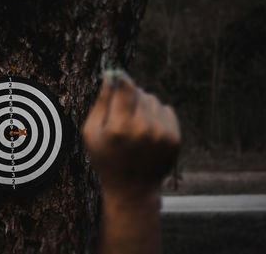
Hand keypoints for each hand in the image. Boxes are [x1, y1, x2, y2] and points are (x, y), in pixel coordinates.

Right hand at [83, 74, 179, 196]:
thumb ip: (100, 104)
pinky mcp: (175, 137)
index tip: (116, 75)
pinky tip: (147, 132)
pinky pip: (165, 109)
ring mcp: (162, 134)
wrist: (133, 189)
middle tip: (121, 116)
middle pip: (138, 92)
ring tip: (134, 126)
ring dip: (143, 106)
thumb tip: (111, 76)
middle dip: (129, 97)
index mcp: (119, 128)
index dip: (120, 78)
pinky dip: (156, 115)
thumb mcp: (91, 134)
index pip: (125, 87)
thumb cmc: (106, 159)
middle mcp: (143, 129)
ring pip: (152, 99)